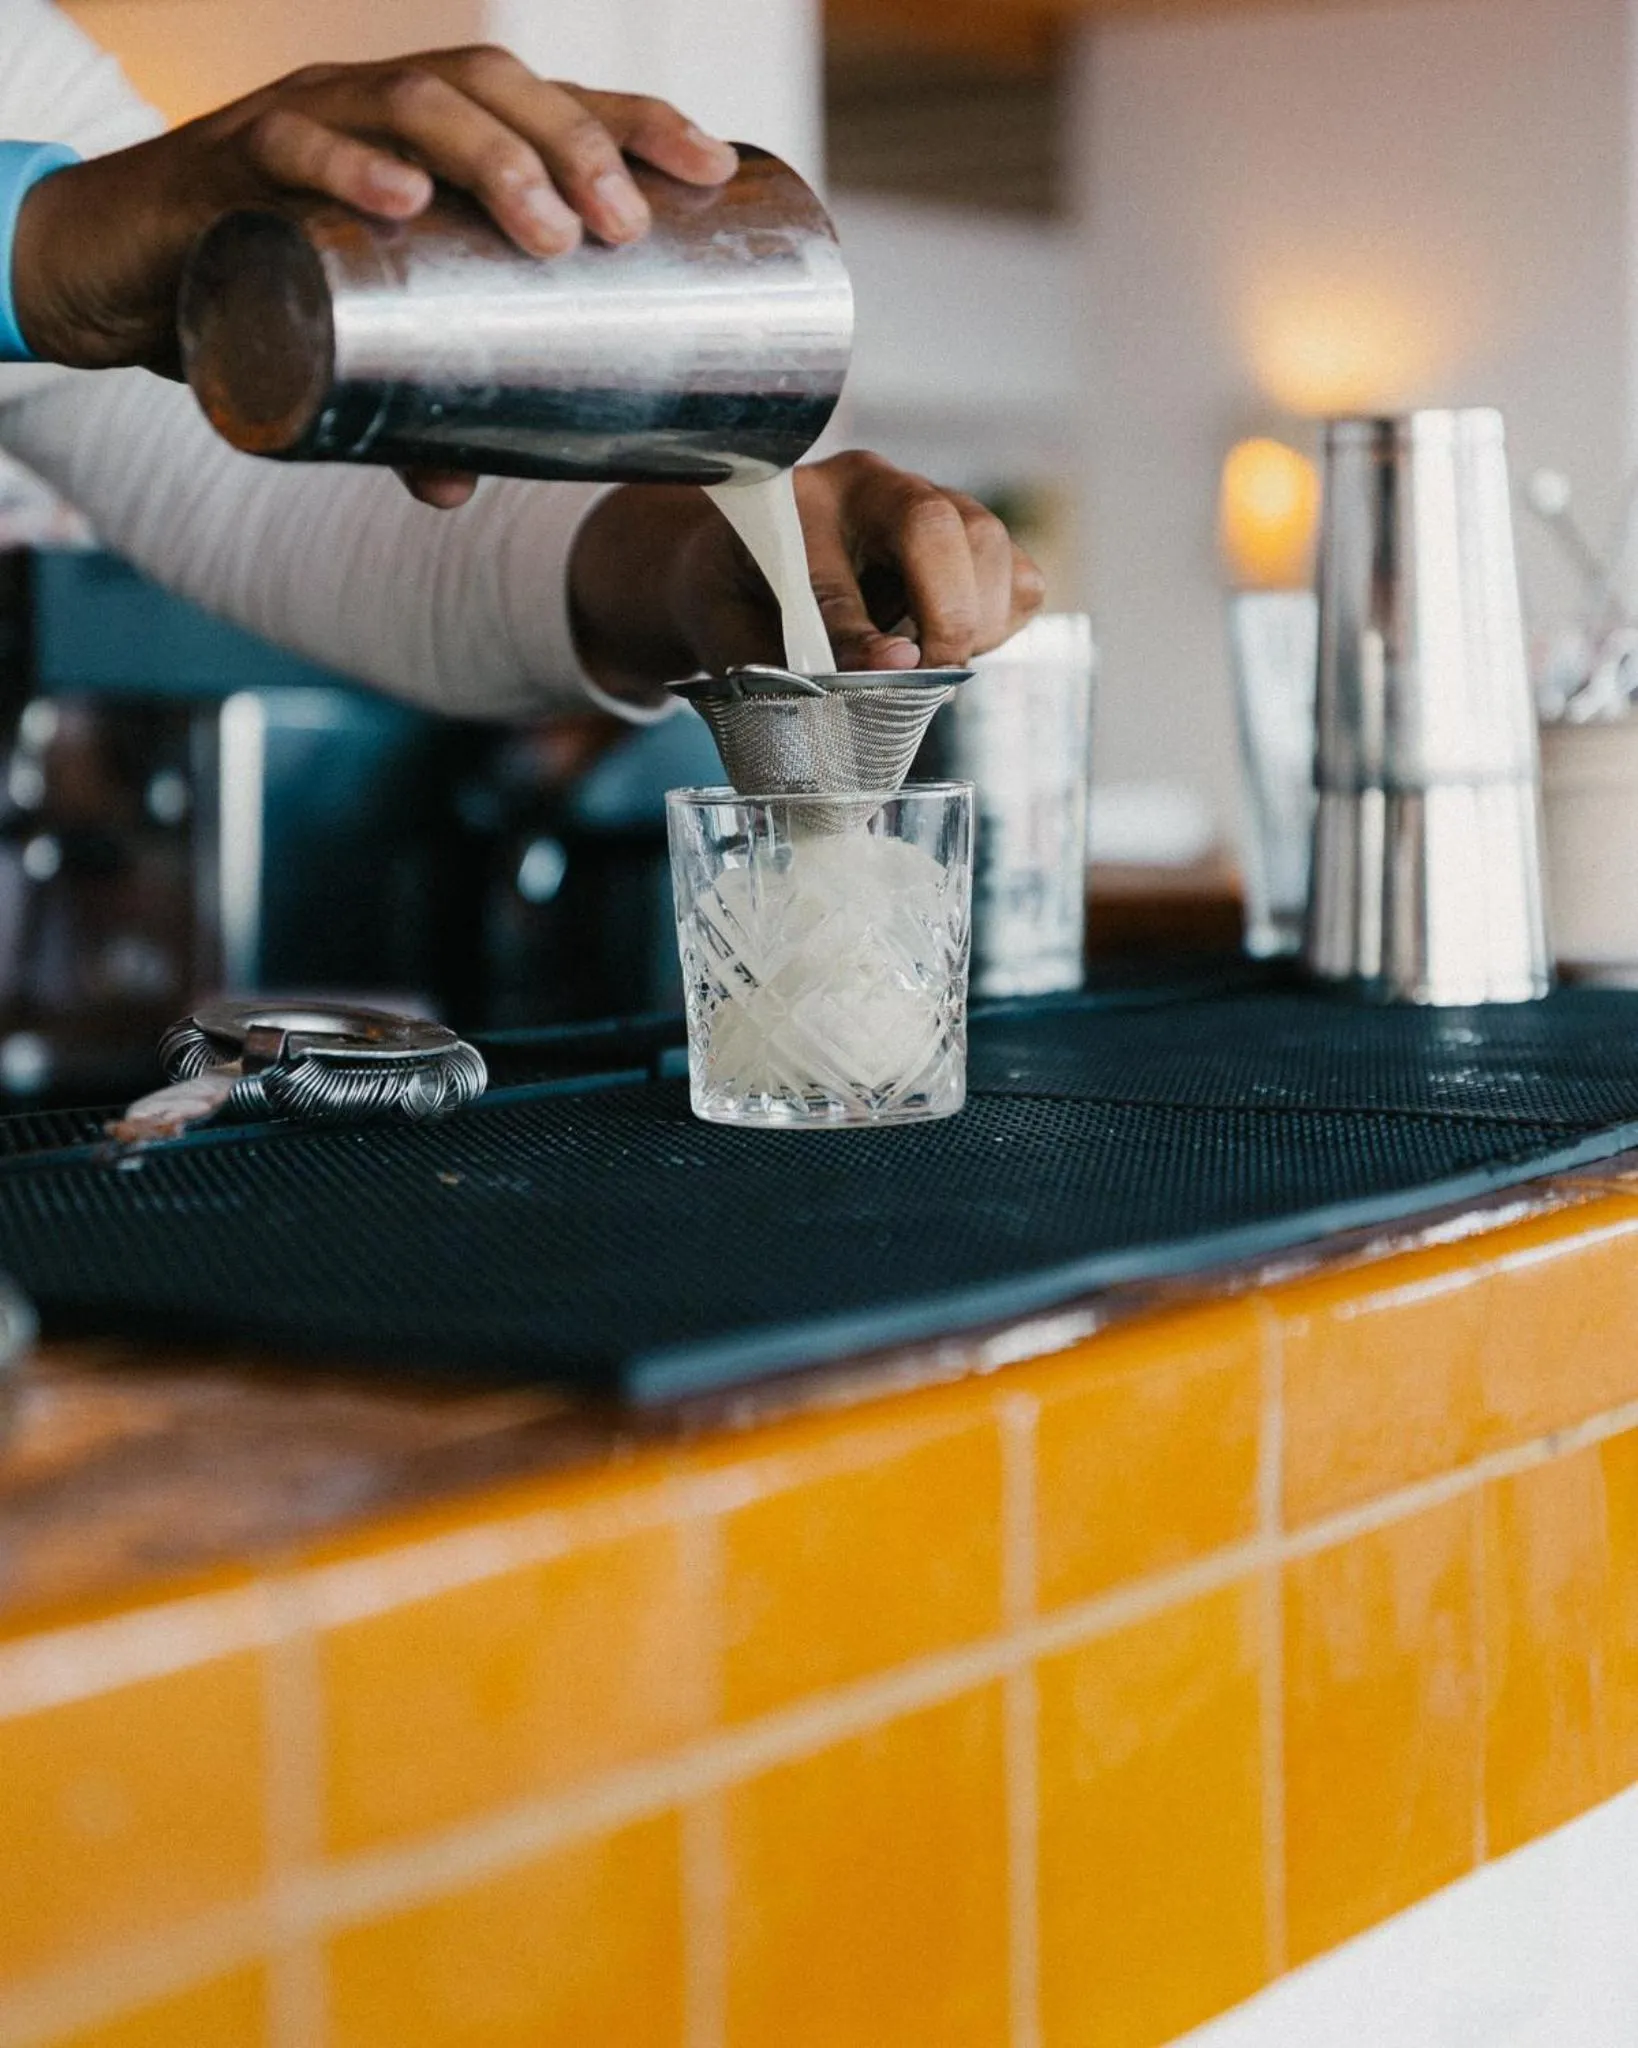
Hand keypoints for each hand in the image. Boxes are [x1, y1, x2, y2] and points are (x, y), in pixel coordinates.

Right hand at [11, 46, 736, 441]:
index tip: (713, 172)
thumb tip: (463, 492)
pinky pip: (292, 142)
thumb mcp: (362, 348)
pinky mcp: (233, 160)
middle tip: (625, 228)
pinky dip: (346, 164)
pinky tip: (400, 198)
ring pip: (413, 97)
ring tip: (547, 226)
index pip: (552, 101)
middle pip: (497, 87)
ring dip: (490, 154)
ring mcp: (309, 117)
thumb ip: (413, 415)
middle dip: (575, 146)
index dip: (637, 125)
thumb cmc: (266, 284)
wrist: (120, 263)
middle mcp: (381, 105)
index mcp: (434, 135)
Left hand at [569, 451, 1048, 698]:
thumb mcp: (734, 633)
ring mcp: (932, 501)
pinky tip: (952, 643)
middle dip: (947, 615)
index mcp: (798, 503)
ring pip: (989, 544)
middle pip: (941, 526)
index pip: (839, 570)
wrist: (751, 566)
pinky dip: (999, 624)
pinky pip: (1020, 577)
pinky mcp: (973, 537)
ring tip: (933, 663)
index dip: (861, 632)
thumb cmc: (741, 601)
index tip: (889, 670)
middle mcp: (873, 486)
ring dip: (977, 621)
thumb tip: (889, 670)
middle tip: (929, 676)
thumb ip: (790, 658)